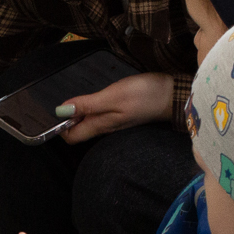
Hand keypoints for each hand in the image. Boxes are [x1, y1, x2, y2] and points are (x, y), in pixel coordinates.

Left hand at [55, 72, 175, 143]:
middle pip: (79, 131)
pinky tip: (95, 97)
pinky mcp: (123, 114)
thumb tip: (60, 111)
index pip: (71, 137)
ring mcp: (115, 122)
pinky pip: (101, 116)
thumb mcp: (112, 97)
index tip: (59, 109)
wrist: (174, 95)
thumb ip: (87, 104)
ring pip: (90, 123)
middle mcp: (105, 128)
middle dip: (68, 119)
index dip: (61, 126)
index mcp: (100, 126)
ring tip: (79, 97)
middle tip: (68, 100)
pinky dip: (93, 108)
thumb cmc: (143, 95)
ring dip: (80, 112)